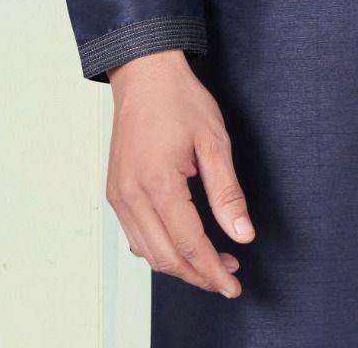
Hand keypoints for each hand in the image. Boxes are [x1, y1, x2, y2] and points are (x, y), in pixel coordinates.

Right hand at [104, 47, 254, 297]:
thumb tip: (243, 234)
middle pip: (166, 257)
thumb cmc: (180, 100)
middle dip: (199, 275)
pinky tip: (181, 245)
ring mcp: (119, 195)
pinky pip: (135, 236)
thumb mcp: (215, 141)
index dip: (214, 270)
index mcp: (158, 183)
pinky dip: (158, 250)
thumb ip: (227, 192)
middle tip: (228, 276)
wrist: (145, 74)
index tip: (234, 284)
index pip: (189, 244)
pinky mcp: (115, 192)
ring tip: (212, 263)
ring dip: (180, 265)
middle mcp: (131, 195)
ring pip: (147, 253)